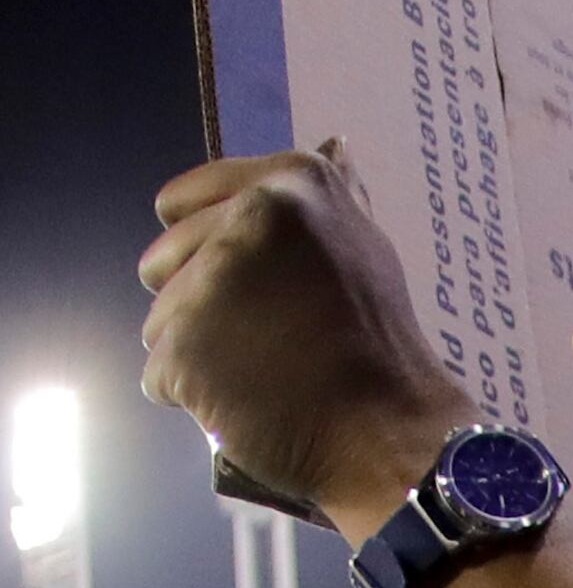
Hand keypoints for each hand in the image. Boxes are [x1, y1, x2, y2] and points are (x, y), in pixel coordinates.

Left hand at [138, 139, 466, 541]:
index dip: (209, 251)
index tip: (259, 289)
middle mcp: (242, 224)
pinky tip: (248, 405)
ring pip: (161, 322)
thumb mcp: (366, 248)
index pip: (180, 206)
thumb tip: (336, 145)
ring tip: (264, 377)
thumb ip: (332, 197)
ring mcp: (208, 289)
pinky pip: (160, 375)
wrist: (396, 441)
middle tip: (267, 341)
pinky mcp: (186, 352)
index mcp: (289, 187)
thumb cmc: (384, 351)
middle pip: (165, 264)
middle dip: (202, 304)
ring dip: (201, 354)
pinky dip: (195, 397)